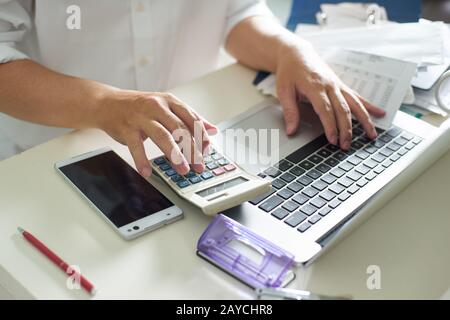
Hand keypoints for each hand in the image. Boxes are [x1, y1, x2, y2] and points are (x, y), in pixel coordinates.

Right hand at [97, 89, 216, 176]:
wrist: (108, 103)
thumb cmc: (139, 107)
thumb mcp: (167, 107)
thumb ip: (189, 118)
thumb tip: (212, 129)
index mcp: (170, 101)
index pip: (191, 119)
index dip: (201, 136)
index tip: (208, 151)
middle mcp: (157, 107)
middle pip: (180, 129)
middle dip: (192, 149)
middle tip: (199, 166)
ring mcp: (141, 117)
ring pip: (162, 136)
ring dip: (175, 155)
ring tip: (183, 170)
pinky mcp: (127, 128)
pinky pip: (136, 146)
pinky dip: (142, 160)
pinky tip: (147, 172)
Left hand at [275, 40, 384, 149]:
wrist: (297, 53)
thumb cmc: (289, 71)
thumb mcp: (283, 90)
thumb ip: (289, 111)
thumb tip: (291, 131)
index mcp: (315, 86)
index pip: (325, 109)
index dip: (330, 126)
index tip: (333, 140)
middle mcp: (330, 85)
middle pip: (342, 110)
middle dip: (346, 129)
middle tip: (346, 145)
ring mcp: (338, 85)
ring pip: (355, 104)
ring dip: (364, 120)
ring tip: (371, 135)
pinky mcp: (341, 85)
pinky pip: (357, 97)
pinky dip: (369, 106)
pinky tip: (380, 113)